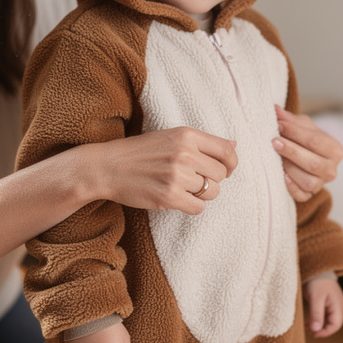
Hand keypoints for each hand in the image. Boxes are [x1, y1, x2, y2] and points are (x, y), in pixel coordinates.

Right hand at [91, 127, 237, 215]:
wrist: (108, 167)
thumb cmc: (140, 152)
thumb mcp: (171, 136)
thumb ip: (202, 142)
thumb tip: (234, 145)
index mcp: (187, 135)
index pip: (226, 151)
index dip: (231, 164)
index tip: (225, 169)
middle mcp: (184, 154)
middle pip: (221, 174)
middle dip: (212, 180)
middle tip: (194, 180)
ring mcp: (177, 176)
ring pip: (212, 192)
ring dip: (202, 194)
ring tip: (184, 188)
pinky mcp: (169, 197)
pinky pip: (198, 207)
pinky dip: (192, 206)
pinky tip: (178, 198)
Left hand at [273, 106, 342, 202]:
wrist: (305, 156)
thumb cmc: (305, 139)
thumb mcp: (302, 126)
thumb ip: (291, 119)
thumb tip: (276, 110)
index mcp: (335, 150)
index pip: (315, 141)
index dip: (295, 133)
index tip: (279, 125)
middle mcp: (332, 169)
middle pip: (313, 163)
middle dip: (291, 151)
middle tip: (274, 141)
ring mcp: (322, 184)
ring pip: (308, 182)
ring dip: (290, 169)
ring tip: (277, 158)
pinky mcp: (310, 195)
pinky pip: (302, 195)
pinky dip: (291, 186)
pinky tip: (282, 175)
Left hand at [302, 276, 342, 337]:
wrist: (316, 269)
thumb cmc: (317, 282)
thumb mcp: (315, 298)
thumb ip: (316, 314)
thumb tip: (315, 330)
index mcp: (337, 305)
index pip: (336, 325)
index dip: (326, 332)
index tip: (314, 334)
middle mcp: (337, 306)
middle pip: (332, 324)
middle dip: (322, 329)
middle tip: (309, 331)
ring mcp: (332, 304)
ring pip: (327, 320)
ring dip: (318, 325)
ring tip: (307, 326)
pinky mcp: (326, 302)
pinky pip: (323, 315)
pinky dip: (317, 320)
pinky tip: (308, 321)